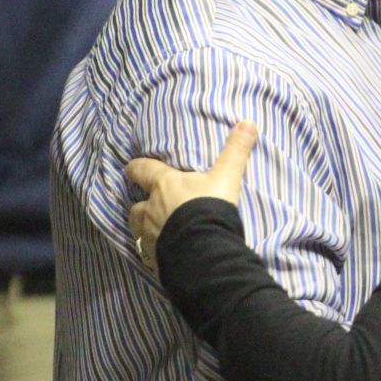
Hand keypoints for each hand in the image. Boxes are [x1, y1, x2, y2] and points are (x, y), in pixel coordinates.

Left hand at [124, 122, 258, 269]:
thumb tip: (248, 122)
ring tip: (155, 231)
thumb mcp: (226, 178)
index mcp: (164, 185)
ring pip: (137, 229)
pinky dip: (154, 252)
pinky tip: (164, 255)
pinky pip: (148, 254)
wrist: (204, 250)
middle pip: (136, 205)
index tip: (131, 168)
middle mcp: (151, 209)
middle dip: (141, 205)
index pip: (142, 170)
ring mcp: (150, 236)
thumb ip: (235, 151)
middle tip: (149, 206)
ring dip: (143, 227)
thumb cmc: (210, 208)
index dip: (136, 168)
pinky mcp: (154, 259)